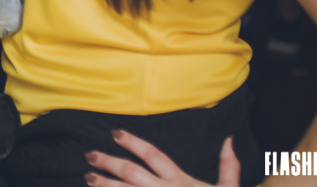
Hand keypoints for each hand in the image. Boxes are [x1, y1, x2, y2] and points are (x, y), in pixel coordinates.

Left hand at [85, 130, 238, 186]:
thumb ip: (228, 166)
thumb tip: (229, 139)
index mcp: (180, 181)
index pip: (153, 155)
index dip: (133, 142)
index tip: (115, 133)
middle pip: (131, 172)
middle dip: (109, 162)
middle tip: (90, 155)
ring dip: (104, 185)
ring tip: (87, 177)